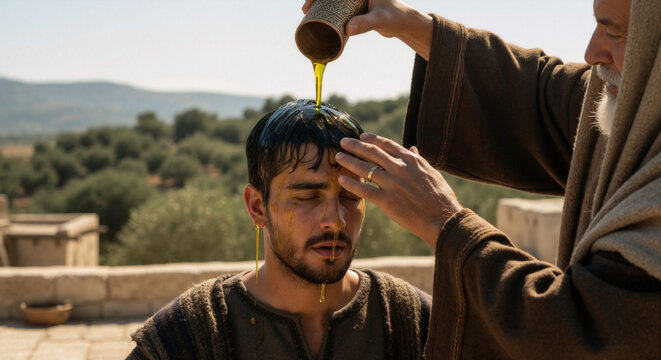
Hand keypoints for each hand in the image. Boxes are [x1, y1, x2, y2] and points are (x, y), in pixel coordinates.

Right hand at [302, 0, 432, 58]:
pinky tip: (318, 17)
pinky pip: (337, 6)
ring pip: (332, 0)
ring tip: (308, 15)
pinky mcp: (354, 7)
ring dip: (319, 5)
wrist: (402, 22)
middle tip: (306, 11)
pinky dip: (327, 11)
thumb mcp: (379, 20)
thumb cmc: (393, 17)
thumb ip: (366, 23)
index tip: (310, 4)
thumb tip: (348, 30)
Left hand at [335, 133, 462, 247]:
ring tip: (338, 157)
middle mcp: (400, 169)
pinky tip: (342, 180)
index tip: (361, 136)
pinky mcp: (387, 201)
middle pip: (372, 153)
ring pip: (365, 169)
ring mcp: (392, 184)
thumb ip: (419, 160)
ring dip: (349, 161)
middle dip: (355, 146)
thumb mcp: (432, 172)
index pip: (387, 145)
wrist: (443, 218)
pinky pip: (365, 190)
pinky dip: (352, 184)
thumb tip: (413, 148)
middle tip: (343, 142)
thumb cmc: (440, 197)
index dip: (372, 139)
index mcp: (411, 160)